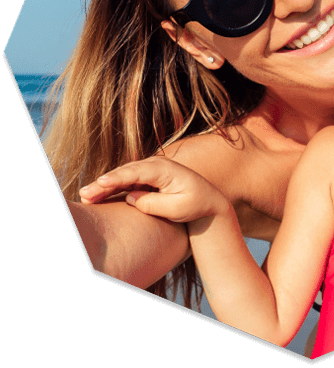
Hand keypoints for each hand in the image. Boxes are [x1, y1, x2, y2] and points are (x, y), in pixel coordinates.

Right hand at [78, 157, 228, 222]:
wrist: (208, 201)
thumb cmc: (195, 204)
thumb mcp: (178, 207)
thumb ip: (153, 203)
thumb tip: (131, 198)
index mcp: (165, 169)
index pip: (136, 172)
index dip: (117, 178)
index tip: (100, 183)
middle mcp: (156, 165)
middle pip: (125, 172)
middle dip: (104, 183)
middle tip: (85, 194)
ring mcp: (151, 170)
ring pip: (123, 176)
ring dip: (104, 185)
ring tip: (86, 196)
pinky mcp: (147, 178)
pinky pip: (126, 181)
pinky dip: (112, 187)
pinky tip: (97, 195)